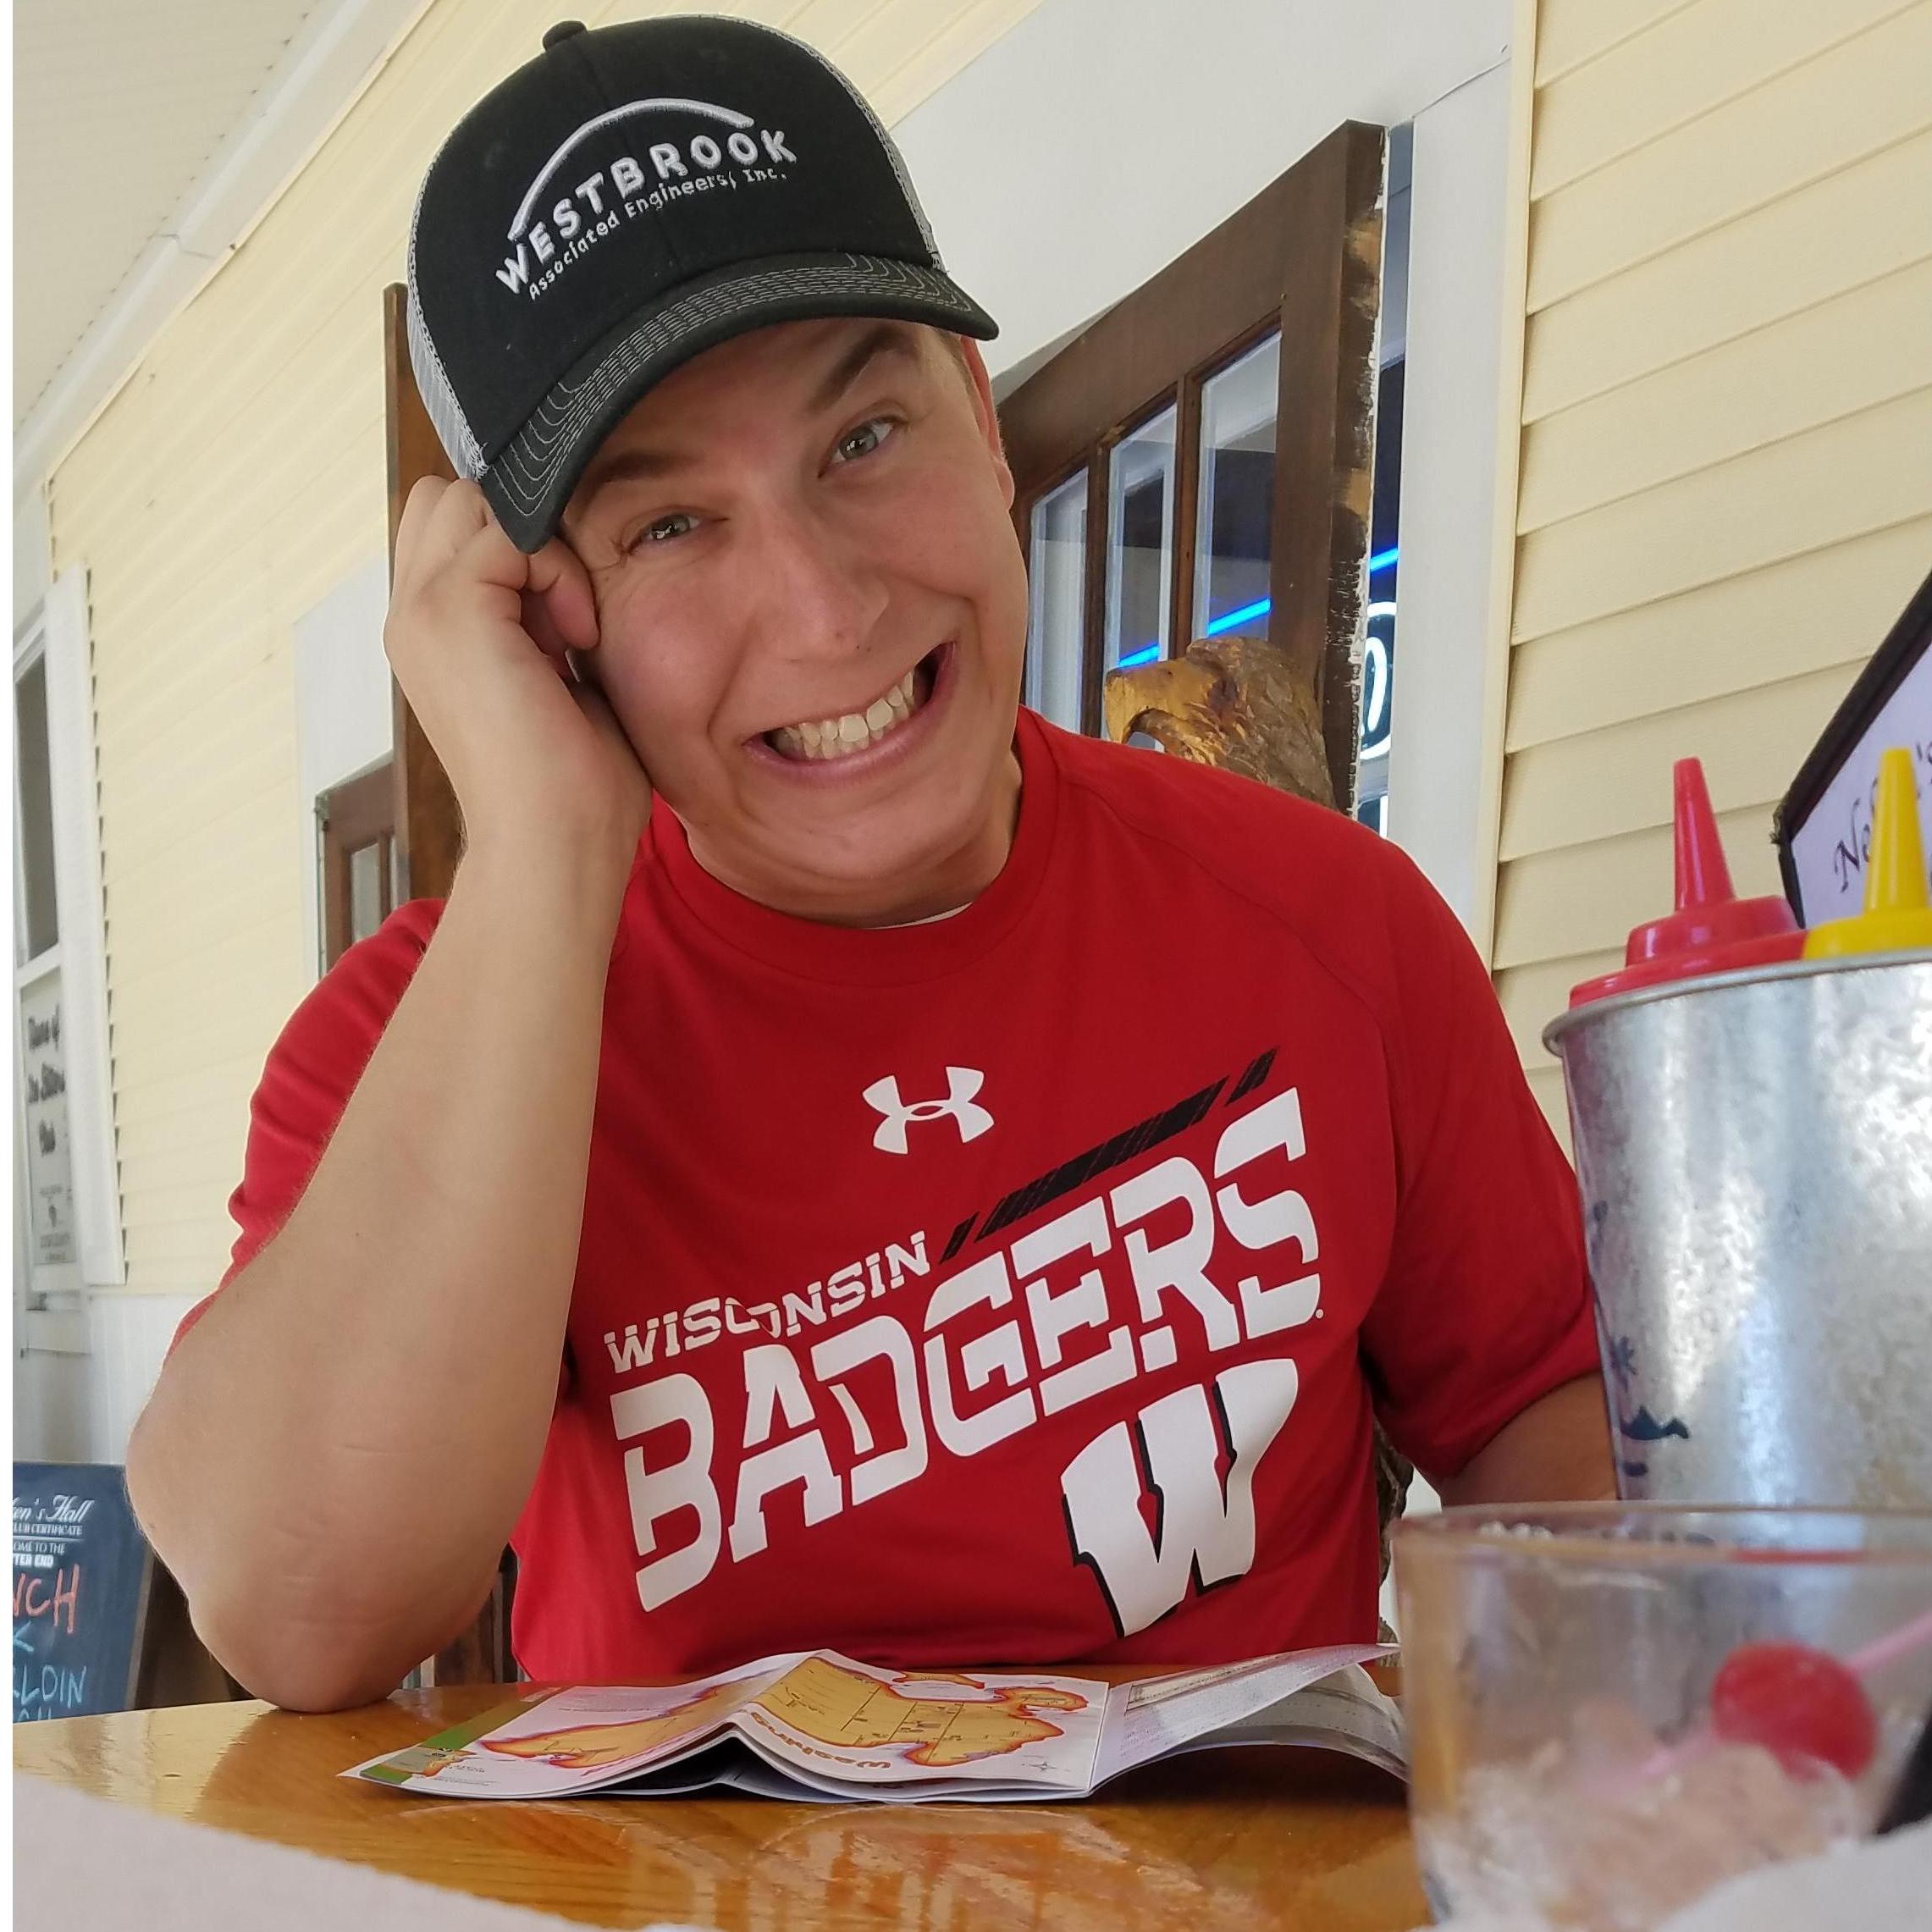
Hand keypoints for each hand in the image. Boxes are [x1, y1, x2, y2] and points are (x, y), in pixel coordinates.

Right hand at [385, 479, 652, 869]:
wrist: (554, 845)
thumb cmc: (573, 786)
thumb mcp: (557, 678)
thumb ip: (543, 615)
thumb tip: (568, 569)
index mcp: (431, 632)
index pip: (454, 526)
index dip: (520, 549)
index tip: (565, 628)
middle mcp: (411, 614)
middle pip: (452, 497)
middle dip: (520, 534)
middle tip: (563, 619)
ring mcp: (421, 610)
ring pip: (473, 499)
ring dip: (541, 551)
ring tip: (568, 632)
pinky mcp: (451, 610)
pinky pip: (513, 532)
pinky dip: (559, 573)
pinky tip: (575, 640)